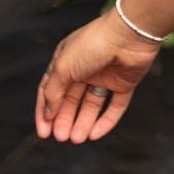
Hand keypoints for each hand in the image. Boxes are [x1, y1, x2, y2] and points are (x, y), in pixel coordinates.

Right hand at [35, 10, 162, 142]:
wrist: (129, 34)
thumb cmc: (92, 45)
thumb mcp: (63, 67)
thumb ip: (53, 91)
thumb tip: (48, 113)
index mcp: (65, 61)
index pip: (50, 90)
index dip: (45, 112)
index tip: (43, 133)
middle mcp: (84, 69)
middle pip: (71, 101)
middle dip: (65, 120)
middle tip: (61, 137)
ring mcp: (105, 76)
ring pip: (92, 106)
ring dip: (83, 123)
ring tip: (77, 139)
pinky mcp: (125, 83)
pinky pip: (115, 106)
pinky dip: (105, 121)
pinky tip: (95, 134)